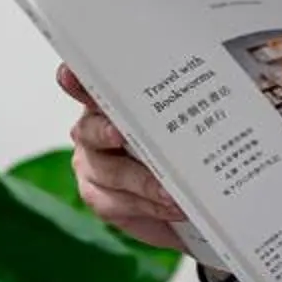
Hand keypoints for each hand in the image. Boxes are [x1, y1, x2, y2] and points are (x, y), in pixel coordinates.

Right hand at [59, 65, 187, 252]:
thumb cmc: (181, 143)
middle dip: (105, 132)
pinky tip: (171, 207)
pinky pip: (116, 203)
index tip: (70, 74)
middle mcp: (91, 130)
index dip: (75, 80)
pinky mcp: (98, 198)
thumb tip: (211, 76)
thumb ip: (181, 100)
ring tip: (171, 192)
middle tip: (119, 134)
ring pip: (108, 172)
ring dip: (142, 182)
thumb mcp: (186, 115)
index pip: (85, 85)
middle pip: (91, 130)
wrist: (184, 190)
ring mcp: (91, 165)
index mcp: (108, 100)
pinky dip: (147, 206)